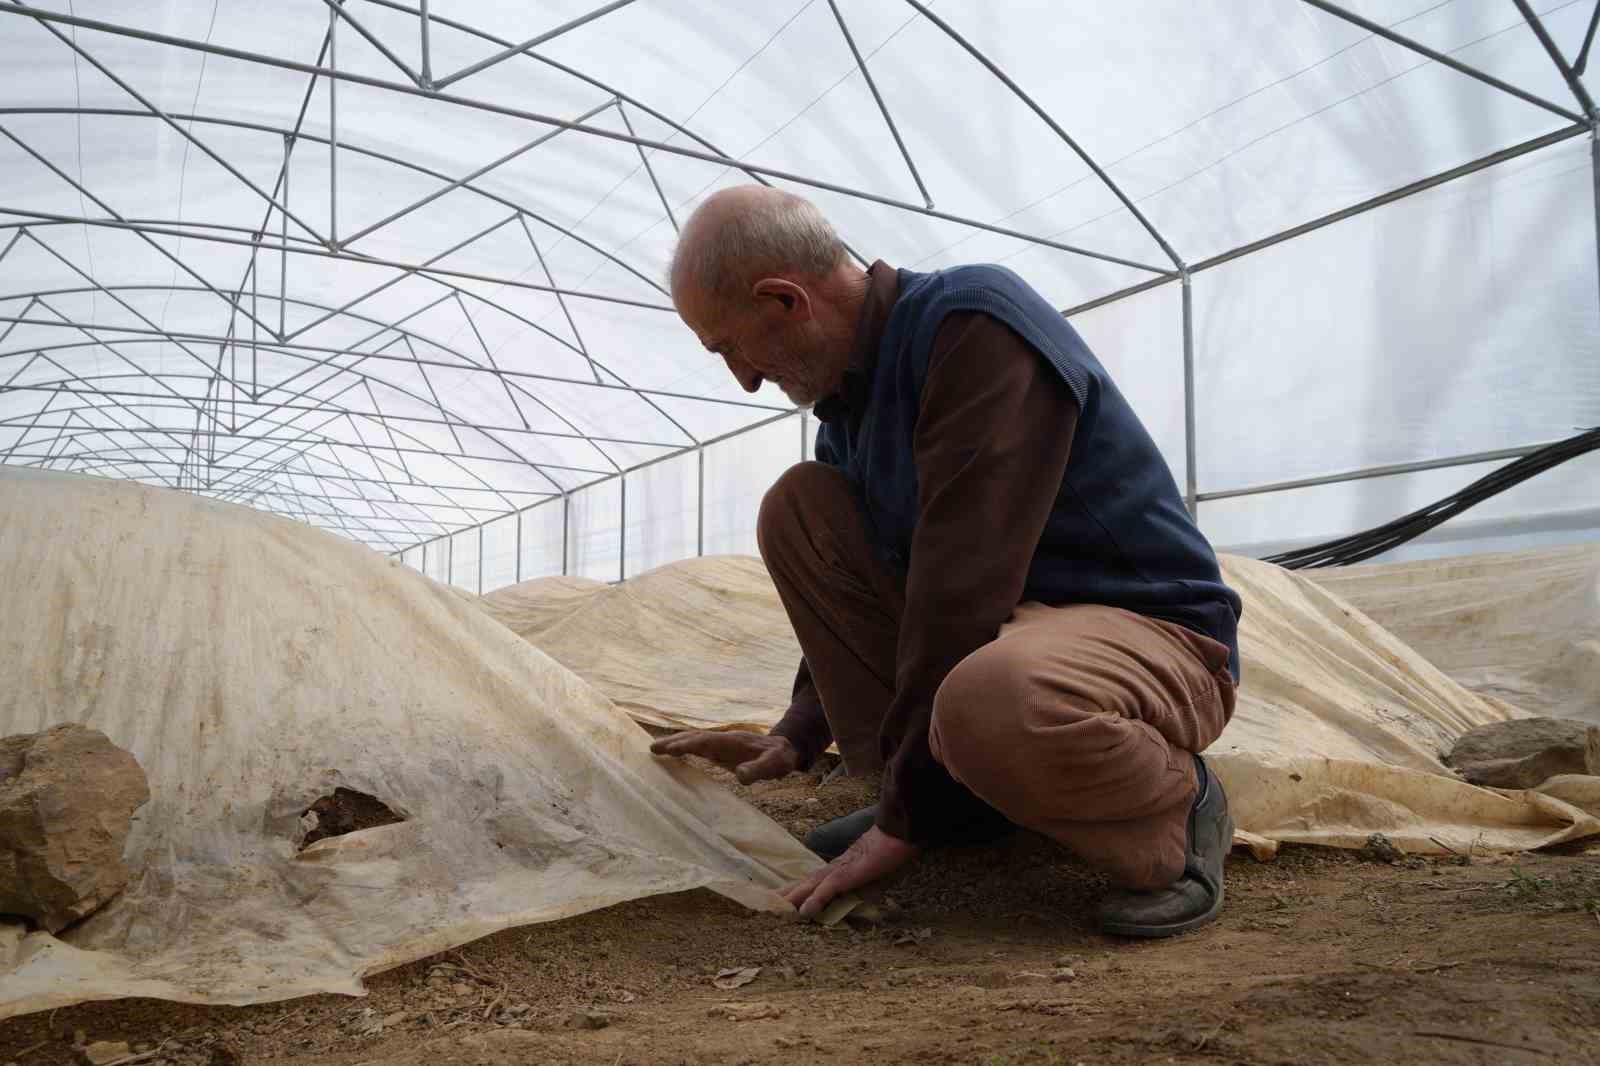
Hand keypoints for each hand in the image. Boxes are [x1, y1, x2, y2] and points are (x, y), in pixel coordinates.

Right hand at [649, 730, 799, 784]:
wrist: (783, 749)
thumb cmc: (778, 759)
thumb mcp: (774, 765)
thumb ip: (758, 770)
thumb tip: (740, 776)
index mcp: (732, 742)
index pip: (706, 741)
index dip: (688, 744)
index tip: (670, 749)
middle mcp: (723, 740)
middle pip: (695, 737)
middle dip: (674, 742)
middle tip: (652, 748)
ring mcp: (720, 744)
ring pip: (694, 740)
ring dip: (675, 743)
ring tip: (654, 749)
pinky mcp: (720, 750)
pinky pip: (698, 747)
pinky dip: (683, 747)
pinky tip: (673, 754)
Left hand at [783, 825, 918, 919]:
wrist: (897, 835)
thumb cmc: (889, 852)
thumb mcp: (876, 874)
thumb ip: (868, 886)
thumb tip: (867, 896)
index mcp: (840, 868)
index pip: (813, 881)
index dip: (798, 889)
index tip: (783, 897)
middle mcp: (834, 869)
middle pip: (805, 883)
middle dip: (786, 894)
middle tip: (766, 903)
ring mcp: (839, 871)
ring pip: (810, 886)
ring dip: (792, 898)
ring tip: (775, 908)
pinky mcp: (847, 874)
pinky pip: (827, 889)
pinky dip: (814, 900)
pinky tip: (803, 912)